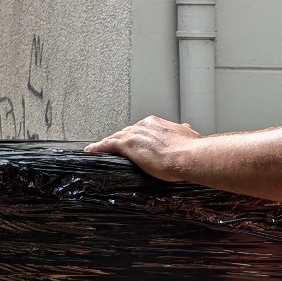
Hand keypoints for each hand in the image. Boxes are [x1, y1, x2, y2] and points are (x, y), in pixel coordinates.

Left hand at [85, 115, 201, 180]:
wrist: (188, 156)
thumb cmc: (190, 150)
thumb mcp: (188, 137)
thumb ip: (184, 132)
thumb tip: (186, 129)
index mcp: (157, 123)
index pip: (141, 129)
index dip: (136, 136)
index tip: (134, 142)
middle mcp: (144, 126)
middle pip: (127, 132)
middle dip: (121, 140)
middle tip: (116, 149)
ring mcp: (134, 135)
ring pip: (116, 138)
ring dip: (107, 143)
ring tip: (99, 149)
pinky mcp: (127, 146)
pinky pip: (107, 145)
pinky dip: (98, 147)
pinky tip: (91, 151)